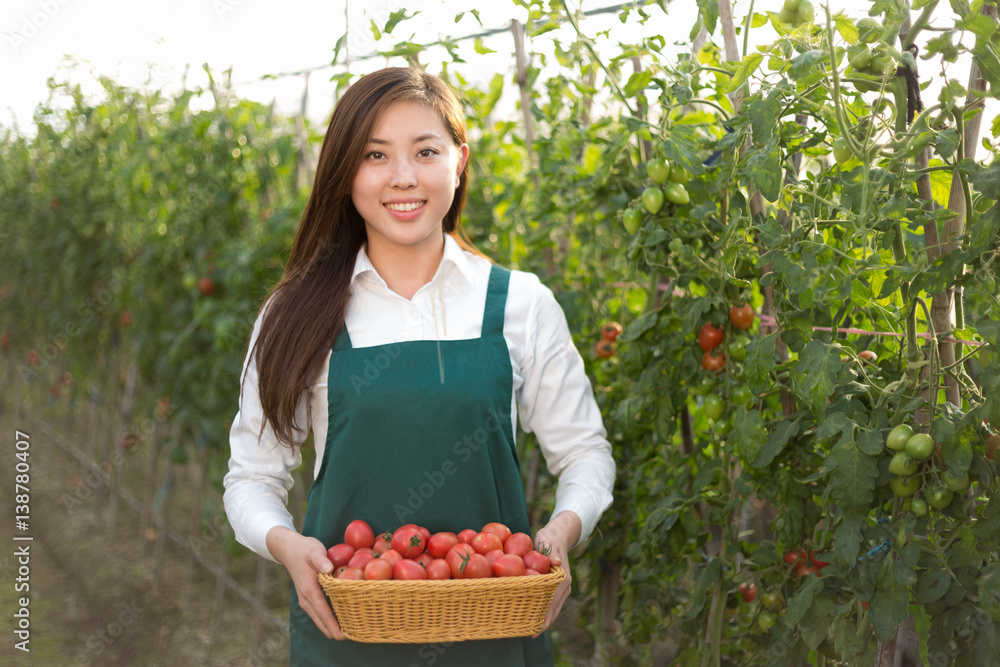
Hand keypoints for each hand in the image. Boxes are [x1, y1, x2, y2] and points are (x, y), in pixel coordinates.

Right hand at [267, 526, 343, 639]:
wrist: (289, 549)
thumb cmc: (305, 549)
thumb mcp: (314, 551)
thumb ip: (320, 560)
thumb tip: (328, 568)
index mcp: (309, 589)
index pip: (322, 611)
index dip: (332, 624)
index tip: (342, 636)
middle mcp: (306, 598)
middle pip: (320, 620)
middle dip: (334, 630)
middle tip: (351, 637)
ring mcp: (306, 599)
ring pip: (319, 618)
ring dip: (330, 627)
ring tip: (347, 634)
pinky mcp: (308, 597)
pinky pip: (318, 613)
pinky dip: (327, 620)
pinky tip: (338, 621)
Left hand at [531, 511, 581, 634]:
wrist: (558, 534)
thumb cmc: (549, 538)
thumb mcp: (547, 541)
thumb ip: (550, 551)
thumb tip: (556, 561)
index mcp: (563, 578)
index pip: (553, 602)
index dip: (545, 617)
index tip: (536, 630)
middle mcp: (565, 585)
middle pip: (555, 609)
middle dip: (544, 623)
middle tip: (529, 634)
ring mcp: (563, 587)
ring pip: (554, 607)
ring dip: (544, 618)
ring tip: (530, 629)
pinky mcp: (559, 586)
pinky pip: (552, 602)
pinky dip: (545, 610)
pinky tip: (534, 615)